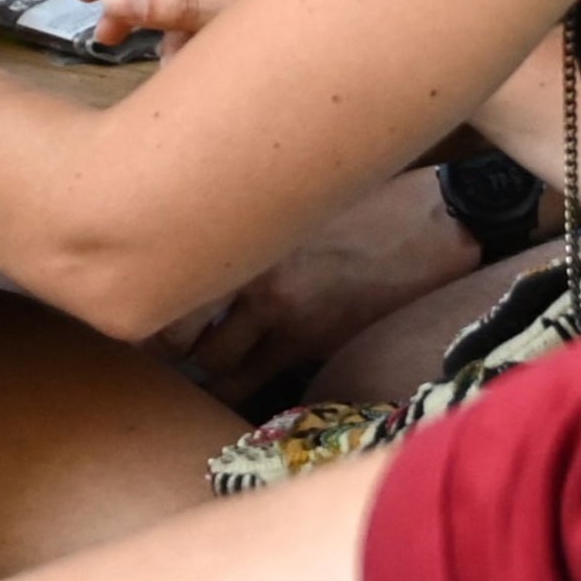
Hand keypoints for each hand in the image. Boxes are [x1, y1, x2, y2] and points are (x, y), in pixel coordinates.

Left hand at [164, 168, 483, 401]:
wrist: (435, 221)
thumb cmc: (364, 196)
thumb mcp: (293, 196)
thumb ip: (247, 219)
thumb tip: (205, 231)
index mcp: (240, 225)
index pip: (170, 277)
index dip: (152, 302)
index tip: (145, 304)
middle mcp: (249, 270)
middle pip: (180, 328)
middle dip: (169, 343)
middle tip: (164, 347)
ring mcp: (280, 312)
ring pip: (216, 363)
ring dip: (205, 367)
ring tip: (201, 366)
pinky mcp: (312, 342)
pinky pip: (257, 380)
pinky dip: (242, 385)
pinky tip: (238, 382)